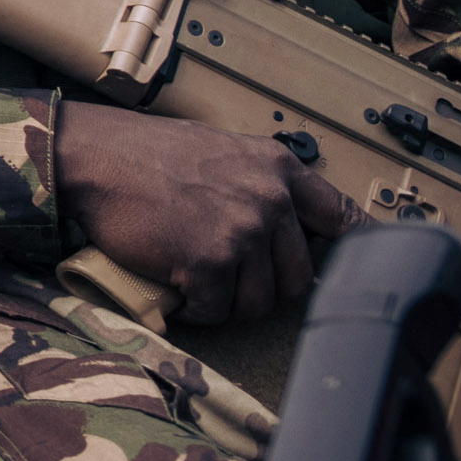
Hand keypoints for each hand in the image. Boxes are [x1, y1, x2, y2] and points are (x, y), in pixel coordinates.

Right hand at [57, 104, 354, 324]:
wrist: (92, 157)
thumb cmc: (144, 152)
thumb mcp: (220, 150)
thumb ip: (259, 182)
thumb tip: (281, 221)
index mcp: (277, 168)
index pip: (341, 216)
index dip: (358, 248)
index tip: (367, 268)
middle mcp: (269, 199)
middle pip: (298, 276)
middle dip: (265, 287)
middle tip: (230, 280)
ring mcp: (242, 231)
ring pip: (260, 301)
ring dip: (229, 302)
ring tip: (200, 284)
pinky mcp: (210, 261)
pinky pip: (217, 310)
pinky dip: (197, 310)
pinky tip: (179, 291)